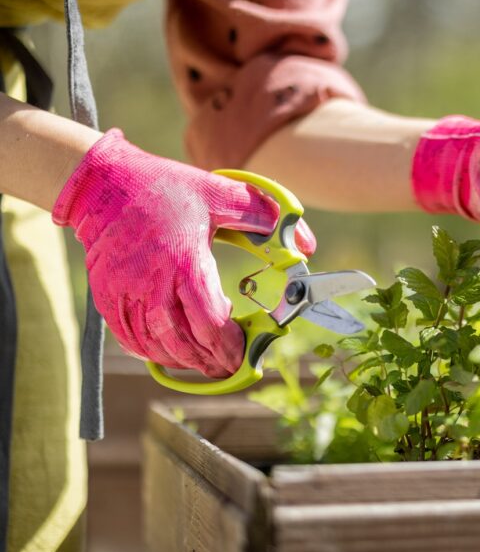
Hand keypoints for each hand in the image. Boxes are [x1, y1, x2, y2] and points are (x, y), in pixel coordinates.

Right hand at [53, 129, 315, 377]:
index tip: (244, 355)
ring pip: (155, 345)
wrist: (103, 183)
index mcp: (185, 263)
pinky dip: (151, 350)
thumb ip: (264, 217)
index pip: (210, 322)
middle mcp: (152, 284)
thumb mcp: (220, 193)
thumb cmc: (165, 188)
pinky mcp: (106, 296)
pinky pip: (129, 337)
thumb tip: (305, 244)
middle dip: (209, 362)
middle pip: (183, 342)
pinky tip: (168, 349)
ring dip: (182, 360)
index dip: (229, 347)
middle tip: (228, 368)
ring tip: (204, 361)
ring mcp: (125, 293)